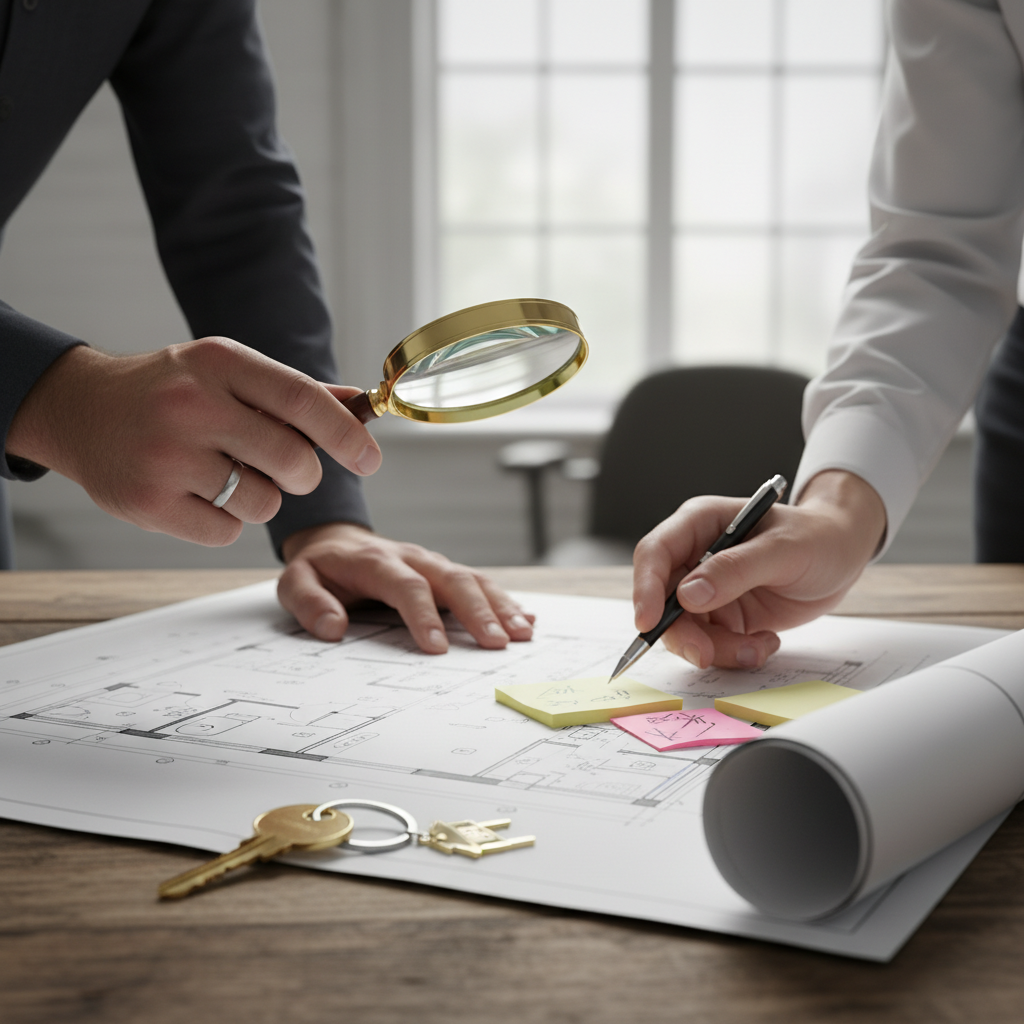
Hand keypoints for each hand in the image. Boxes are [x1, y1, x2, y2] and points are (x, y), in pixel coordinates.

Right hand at [5, 340, 381, 544]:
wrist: (81, 410)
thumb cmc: (171, 391)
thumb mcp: (227, 372)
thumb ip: (293, 392)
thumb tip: (361, 405)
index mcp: (219, 363)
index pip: (304, 401)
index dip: (346, 435)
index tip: (369, 459)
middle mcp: (192, 406)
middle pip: (293, 462)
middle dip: (304, 475)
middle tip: (287, 469)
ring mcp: (167, 457)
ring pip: (264, 503)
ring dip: (260, 498)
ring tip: (226, 475)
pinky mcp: (149, 503)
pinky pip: (228, 532)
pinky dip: (225, 521)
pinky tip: (197, 494)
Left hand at [279, 522, 535, 652]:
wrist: (337, 542)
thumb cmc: (320, 569)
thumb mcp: (296, 582)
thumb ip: (309, 603)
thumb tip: (332, 628)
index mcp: (376, 561)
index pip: (405, 586)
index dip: (422, 615)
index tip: (437, 648)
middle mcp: (413, 558)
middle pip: (452, 579)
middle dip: (477, 611)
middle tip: (497, 643)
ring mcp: (434, 564)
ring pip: (473, 579)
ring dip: (500, 606)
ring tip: (522, 633)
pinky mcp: (446, 573)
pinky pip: (480, 583)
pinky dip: (505, 601)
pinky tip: (527, 619)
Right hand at [632, 471, 886, 669]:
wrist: (843, 554)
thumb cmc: (817, 536)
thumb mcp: (783, 549)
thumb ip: (735, 570)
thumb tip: (687, 596)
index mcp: (700, 524)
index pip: (655, 553)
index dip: (644, 588)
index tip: (648, 622)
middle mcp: (695, 557)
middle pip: (662, 601)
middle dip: (682, 633)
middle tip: (706, 654)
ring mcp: (708, 590)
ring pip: (686, 630)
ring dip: (716, 649)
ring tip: (757, 647)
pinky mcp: (724, 617)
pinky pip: (713, 645)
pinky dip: (735, 654)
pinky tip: (766, 642)